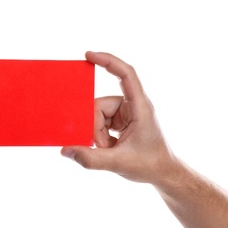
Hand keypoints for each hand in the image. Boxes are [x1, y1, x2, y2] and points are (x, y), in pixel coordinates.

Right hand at [61, 52, 175, 183]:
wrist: (162, 172)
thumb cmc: (149, 165)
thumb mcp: (118, 163)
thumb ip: (90, 158)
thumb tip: (65, 150)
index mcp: (140, 107)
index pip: (126, 74)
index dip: (108, 61)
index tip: (88, 55)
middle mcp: (133, 105)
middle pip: (101, 104)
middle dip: (95, 127)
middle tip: (103, 146)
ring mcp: (126, 113)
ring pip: (98, 115)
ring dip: (98, 135)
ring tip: (109, 149)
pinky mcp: (121, 120)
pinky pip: (100, 121)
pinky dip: (99, 136)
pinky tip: (109, 147)